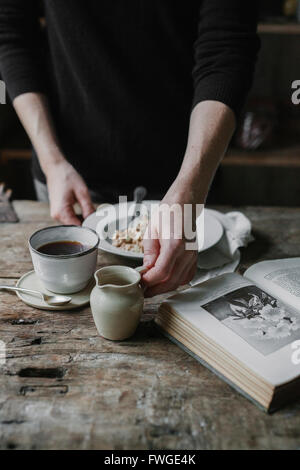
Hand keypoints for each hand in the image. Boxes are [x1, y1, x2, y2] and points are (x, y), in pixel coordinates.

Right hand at [46, 160, 94, 224]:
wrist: (55, 169)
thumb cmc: (67, 177)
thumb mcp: (82, 192)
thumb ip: (88, 208)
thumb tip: (95, 221)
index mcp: (61, 212)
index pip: (77, 228)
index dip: (88, 227)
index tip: (97, 224)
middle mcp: (56, 216)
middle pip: (75, 227)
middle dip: (86, 223)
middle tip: (95, 215)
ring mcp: (56, 214)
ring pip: (73, 224)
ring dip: (82, 219)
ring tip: (88, 209)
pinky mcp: (58, 212)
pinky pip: (70, 219)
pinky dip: (78, 216)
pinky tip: (82, 209)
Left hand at [142, 180, 199, 296]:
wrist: (184, 205)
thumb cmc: (168, 213)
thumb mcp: (152, 231)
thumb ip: (150, 253)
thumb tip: (146, 270)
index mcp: (174, 244)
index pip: (161, 272)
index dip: (149, 281)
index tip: (139, 284)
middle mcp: (187, 252)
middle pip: (171, 281)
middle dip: (155, 289)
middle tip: (142, 291)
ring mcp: (193, 256)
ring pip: (179, 282)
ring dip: (164, 288)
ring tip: (151, 287)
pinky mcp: (194, 259)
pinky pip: (186, 277)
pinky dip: (175, 283)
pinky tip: (165, 281)